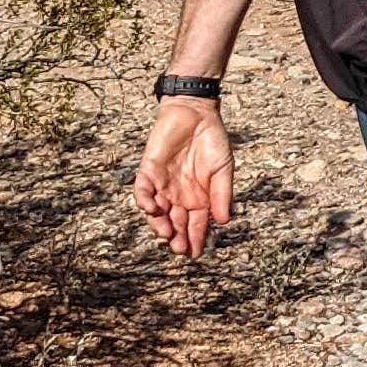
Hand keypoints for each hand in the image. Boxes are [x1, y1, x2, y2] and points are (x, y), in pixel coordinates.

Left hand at [134, 98, 235, 258]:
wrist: (196, 113)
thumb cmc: (213, 141)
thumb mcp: (223, 170)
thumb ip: (221, 194)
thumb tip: (224, 221)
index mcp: (198, 198)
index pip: (195, 224)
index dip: (195, 239)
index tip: (196, 254)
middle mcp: (178, 196)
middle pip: (174, 223)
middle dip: (176, 237)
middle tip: (179, 249)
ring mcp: (162, 185)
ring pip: (157, 212)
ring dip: (159, 224)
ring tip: (166, 233)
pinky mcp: (148, 171)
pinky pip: (142, 191)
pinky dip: (145, 201)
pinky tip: (152, 209)